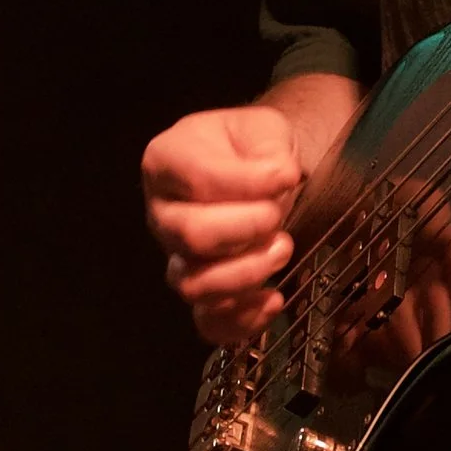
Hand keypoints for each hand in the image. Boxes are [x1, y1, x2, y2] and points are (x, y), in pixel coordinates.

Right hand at [141, 85, 354, 342]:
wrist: (259, 172)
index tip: (288, 175)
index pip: (198, 179)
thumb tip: (280, 177)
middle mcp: (161, 213)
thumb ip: (270, 148)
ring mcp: (176, 257)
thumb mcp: (264, 128)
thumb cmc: (253, 147)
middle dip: (246, 229)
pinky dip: (242, 321)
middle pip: (190, 236)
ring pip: (193, 285)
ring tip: (283, 250)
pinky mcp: (200, 291)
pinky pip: (207, 322)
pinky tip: (273, 300)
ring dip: (246, 274)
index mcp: (166, 160)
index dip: (248, 183)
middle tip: (279, 217)